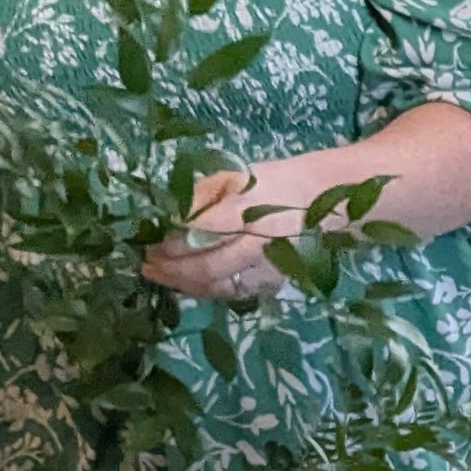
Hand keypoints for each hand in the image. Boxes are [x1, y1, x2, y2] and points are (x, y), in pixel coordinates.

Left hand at [140, 153, 368, 303]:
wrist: (323, 201)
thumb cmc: (272, 184)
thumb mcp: (236, 178)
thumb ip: (203, 197)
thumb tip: (165, 217)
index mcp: (254, 208)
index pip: (207, 230)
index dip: (176, 241)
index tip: (152, 242)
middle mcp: (263, 242)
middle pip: (212, 265)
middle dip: (174, 268)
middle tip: (148, 264)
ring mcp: (271, 267)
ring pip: (222, 286)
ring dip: (186, 285)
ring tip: (160, 276)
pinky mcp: (274, 282)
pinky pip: (235, 292)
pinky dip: (206, 291)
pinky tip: (186, 284)